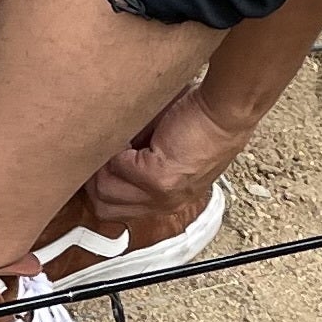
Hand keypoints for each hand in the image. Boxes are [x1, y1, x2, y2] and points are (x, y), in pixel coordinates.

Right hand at [84, 83, 254, 221]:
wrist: (226, 111)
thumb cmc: (200, 121)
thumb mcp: (165, 150)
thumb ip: (136, 160)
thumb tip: (100, 153)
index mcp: (164, 200)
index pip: (113, 209)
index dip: (99, 183)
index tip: (98, 162)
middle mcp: (163, 204)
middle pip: (102, 206)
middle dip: (95, 177)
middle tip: (106, 150)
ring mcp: (161, 196)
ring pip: (103, 189)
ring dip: (105, 160)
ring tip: (122, 139)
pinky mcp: (159, 179)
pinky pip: (116, 166)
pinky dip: (119, 146)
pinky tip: (136, 133)